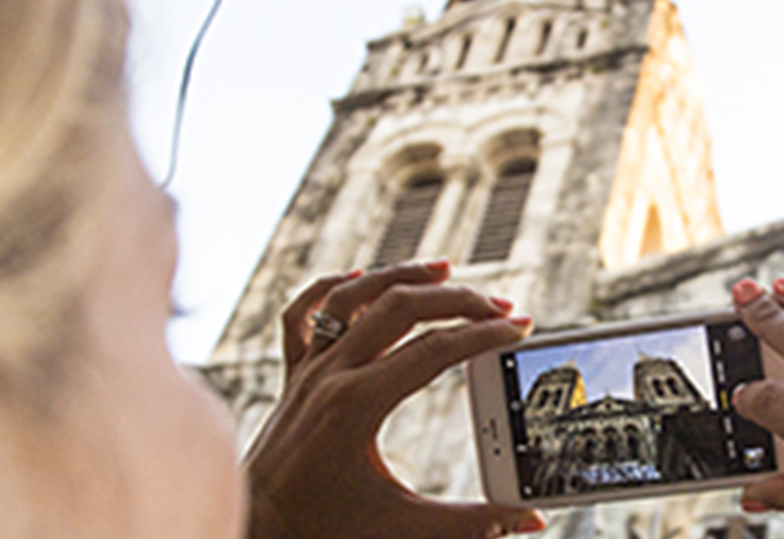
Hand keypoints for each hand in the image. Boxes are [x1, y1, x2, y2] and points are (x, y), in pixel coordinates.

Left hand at [243, 261, 543, 538]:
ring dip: (403, 276)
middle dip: (458, 300)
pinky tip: (363, 277)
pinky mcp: (293, 376)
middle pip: (400, 307)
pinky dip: (334, 288)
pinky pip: (305, 313)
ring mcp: (307, 370)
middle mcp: (329, 375)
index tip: (518, 331)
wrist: (254, 528)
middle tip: (502, 308)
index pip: (433, 351)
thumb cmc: (320, 529)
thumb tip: (529, 519)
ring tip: (447, 270)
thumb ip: (472, 524)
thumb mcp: (403, 528)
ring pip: (354, 296)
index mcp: (356, 406)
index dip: (483, 337)